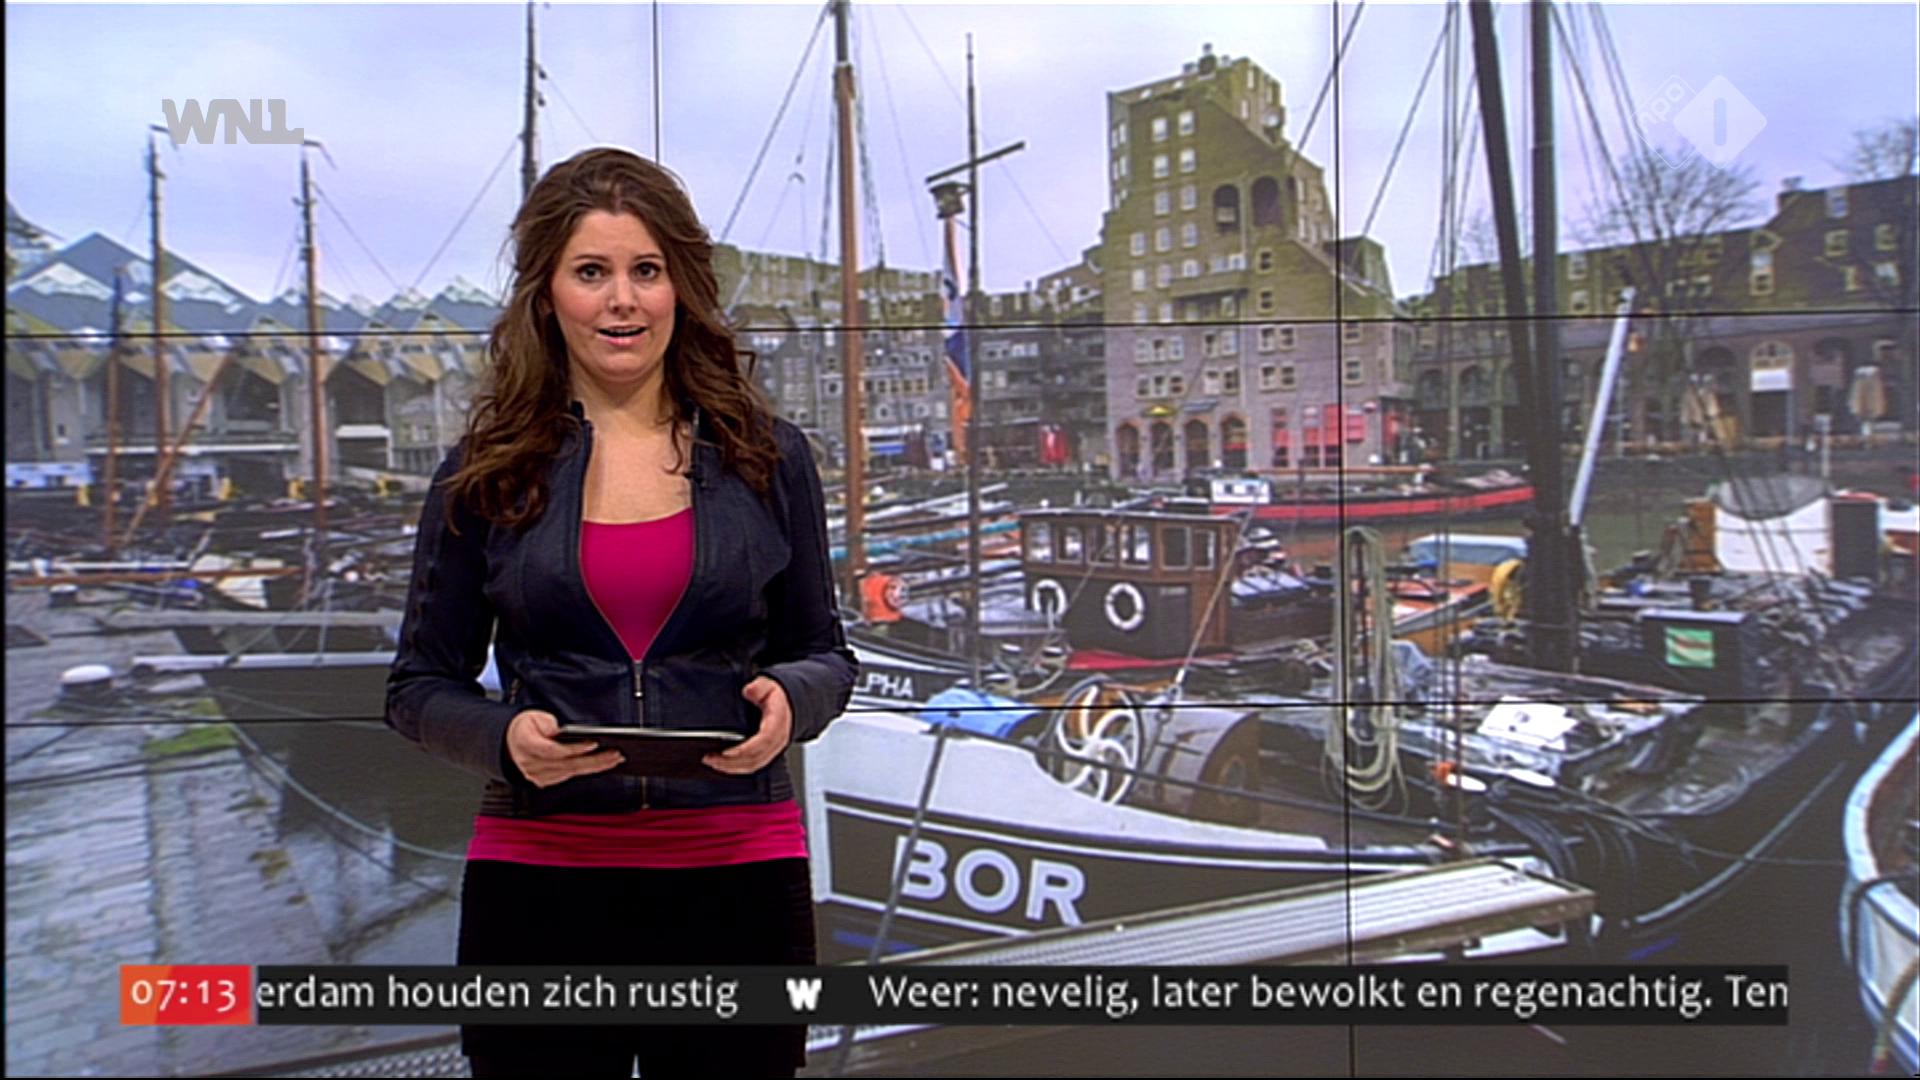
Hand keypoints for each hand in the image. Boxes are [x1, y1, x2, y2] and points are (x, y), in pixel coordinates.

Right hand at [506, 709, 623, 786]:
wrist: (508, 743)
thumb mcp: (532, 716)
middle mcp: (532, 764)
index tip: (594, 742)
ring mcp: (539, 775)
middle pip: (568, 764)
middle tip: (615, 754)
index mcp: (527, 745)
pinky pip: (569, 776)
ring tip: (615, 759)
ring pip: (572, 772)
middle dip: (595, 760)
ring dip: (595, 766)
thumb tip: (561, 731)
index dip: (575, 748)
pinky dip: (586, 771)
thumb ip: (547, 723)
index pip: (555, 750)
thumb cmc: (523, 728)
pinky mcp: (546, 781)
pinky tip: (601, 765)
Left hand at [705, 676, 792, 774]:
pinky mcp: (766, 754)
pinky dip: (736, 768)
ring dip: (731, 767)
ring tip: (711, 762)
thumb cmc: (775, 697)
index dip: (744, 749)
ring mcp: (772, 750)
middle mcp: (777, 740)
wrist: (787, 705)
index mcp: (777, 723)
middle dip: (730, 761)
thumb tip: (749, 690)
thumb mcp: (768, 685)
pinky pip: (752, 766)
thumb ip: (759, 687)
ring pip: (753, 765)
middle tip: (709, 758)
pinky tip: (722, 765)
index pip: (762, 741)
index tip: (725, 752)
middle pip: (755, 758)